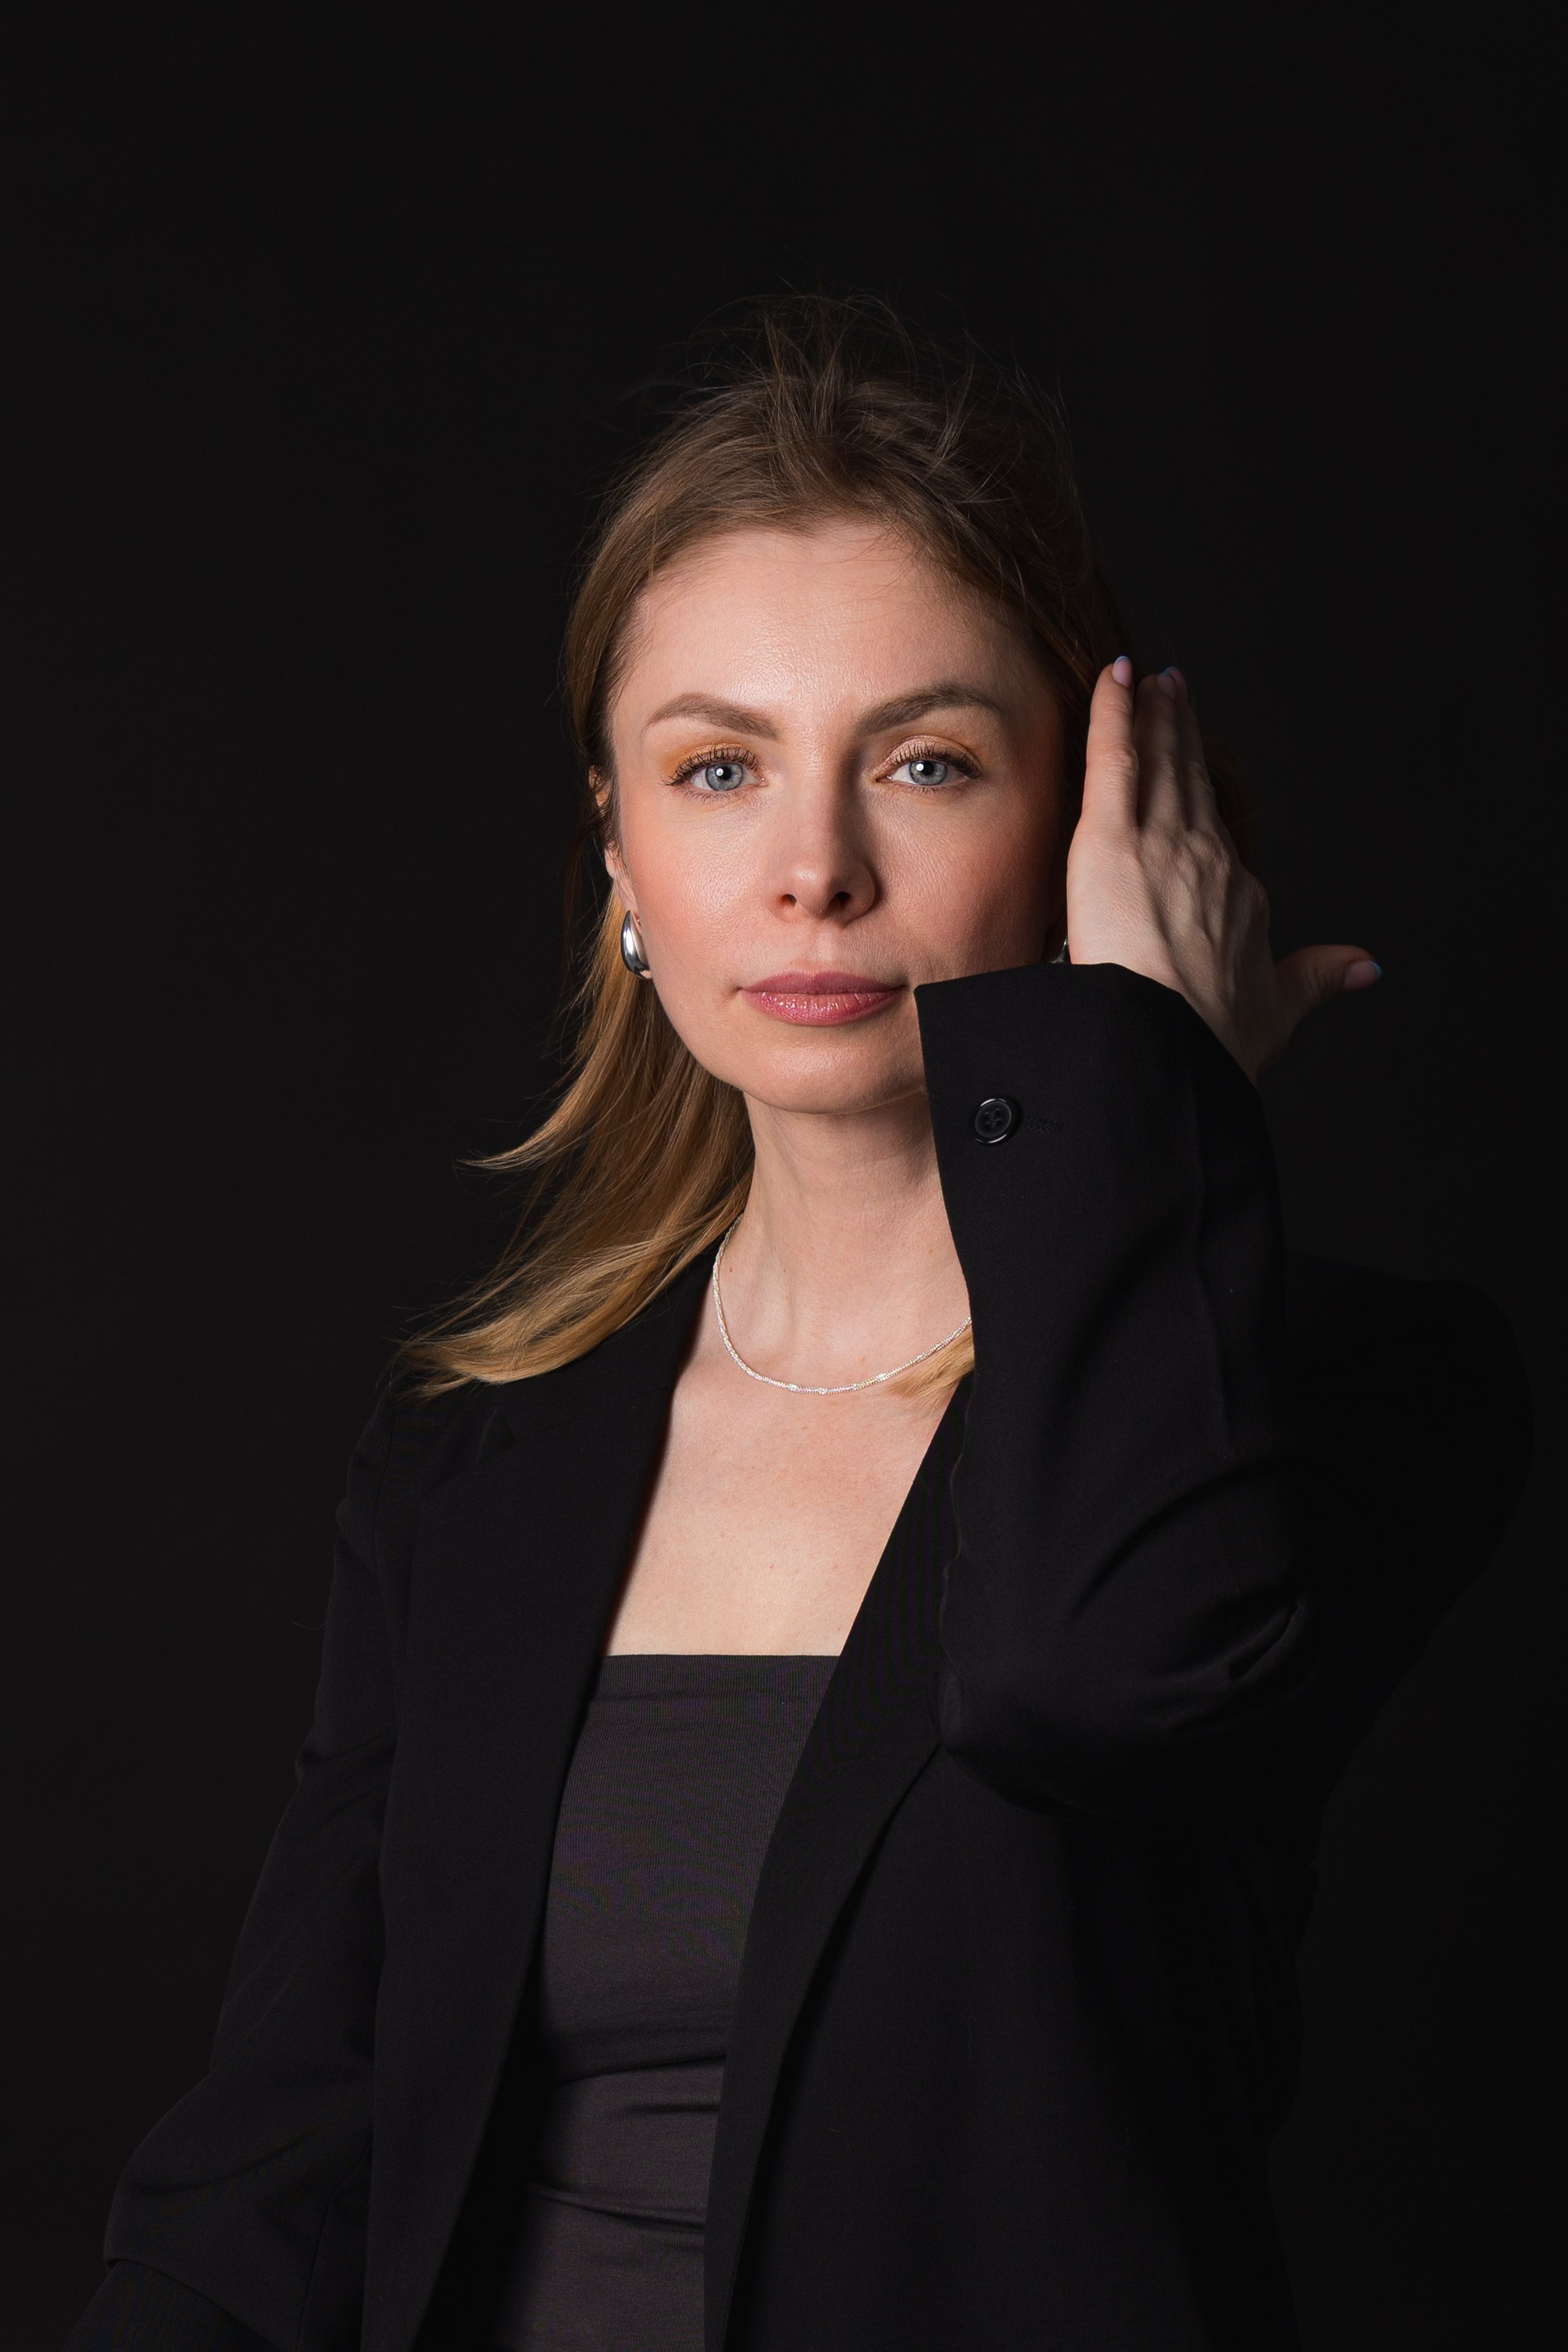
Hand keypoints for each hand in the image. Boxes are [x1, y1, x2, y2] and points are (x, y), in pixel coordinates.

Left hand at [1064, 657, 1379, 1081]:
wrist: (1172, 1045)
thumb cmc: (1210, 1040)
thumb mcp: (1278, 1010)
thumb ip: (1319, 979)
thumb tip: (1367, 967)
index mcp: (1240, 897)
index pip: (1216, 835)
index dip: (1204, 795)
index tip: (1196, 770)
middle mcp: (1207, 858)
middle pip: (1191, 783)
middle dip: (1181, 733)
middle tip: (1173, 690)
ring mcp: (1162, 842)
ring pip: (1159, 762)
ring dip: (1154, 716)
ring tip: (1150, 682)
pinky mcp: (1110, 839)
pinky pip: (1114, 758)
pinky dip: (1114, 711)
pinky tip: (1115, 675)